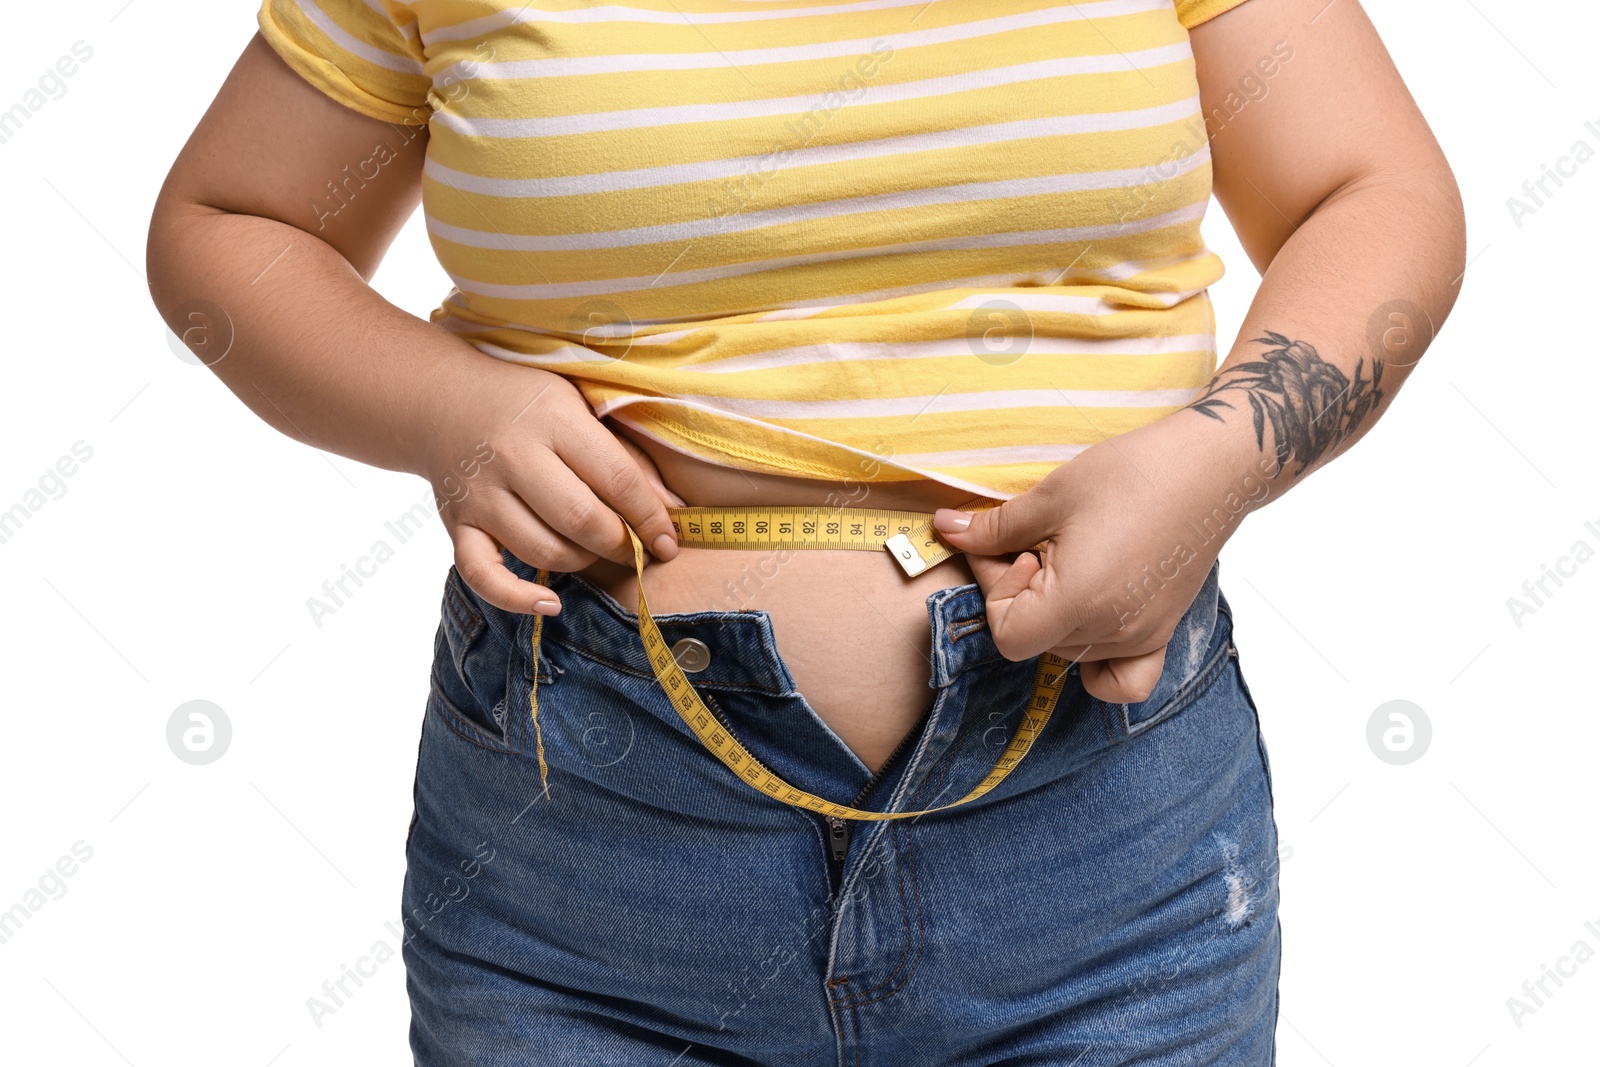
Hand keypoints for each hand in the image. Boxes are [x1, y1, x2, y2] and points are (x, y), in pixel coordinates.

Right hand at [417, 358, 683, 614]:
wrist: (443, 401)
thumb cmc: (528, 405)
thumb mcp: (580, 408)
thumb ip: (625, 457)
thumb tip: (674, 512)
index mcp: (554, 419)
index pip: (617, 478)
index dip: (651, 517)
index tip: (669, 541)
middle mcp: (513, 456)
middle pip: (580, 520)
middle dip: (620, 545)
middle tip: (636, 551)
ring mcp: (480, 493)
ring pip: (542, 552)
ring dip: (581, 563)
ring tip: (594, 552)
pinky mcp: (456, 523)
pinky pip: (482, 575)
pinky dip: (516, 598)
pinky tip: (550, 602)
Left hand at [931, 414, 1268, 702]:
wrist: (1211, 469)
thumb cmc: (1134, 474)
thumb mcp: (1052, 495)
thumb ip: (994, 528)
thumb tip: (945, 529)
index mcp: (1079, 602)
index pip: (1007, 633)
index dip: (993, 589)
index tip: (1005, 547)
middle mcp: (1112, 632)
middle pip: (1035, 642)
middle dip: (1018, 595)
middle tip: (1030, 544)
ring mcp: (1141, 638)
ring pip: (1068, 654)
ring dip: (1052, 616)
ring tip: (1065, 565)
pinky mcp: (1161, 632)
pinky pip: (1123, 680)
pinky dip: (1098, 664)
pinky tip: (1089, 619)